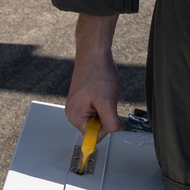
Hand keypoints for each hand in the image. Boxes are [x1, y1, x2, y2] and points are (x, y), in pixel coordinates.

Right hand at [64, 13, 124, 135]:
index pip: (93, 136)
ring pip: (100, 117)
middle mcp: (74, 113)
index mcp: (75, 117)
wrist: (95, 53)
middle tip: (107, 99)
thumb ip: (110, 123)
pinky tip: (105, 91)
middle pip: (97, 127)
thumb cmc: (97, 73)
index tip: (108, 112)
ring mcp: (79, 105)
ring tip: (105, 93)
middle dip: (107, 115)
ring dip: (108, 107)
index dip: (106, 126)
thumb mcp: (107, 103)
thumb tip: (115, 131)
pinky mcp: (85, 99)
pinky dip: (106, 101)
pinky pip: (100, 108)